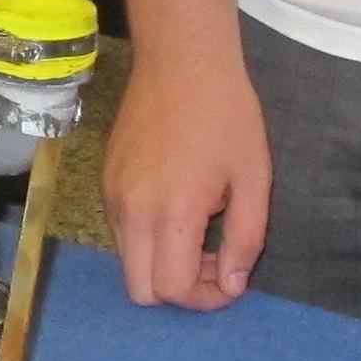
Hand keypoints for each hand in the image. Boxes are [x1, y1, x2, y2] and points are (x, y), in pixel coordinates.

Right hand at [103, 44, 267, 309]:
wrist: (180, 62)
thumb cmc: (227, 116)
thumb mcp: (255, 178)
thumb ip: (246, 239)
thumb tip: (232, 285)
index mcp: (172, 212)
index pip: (173, 289)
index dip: (205, 298)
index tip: (230, 277)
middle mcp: (132, 212)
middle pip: (140, 291)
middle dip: (178, 290)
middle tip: (212, 261)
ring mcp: (113, 196)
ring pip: (127, 263)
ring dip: (162, 264)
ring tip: (197, 230)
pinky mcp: (105, 181)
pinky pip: (122, 232)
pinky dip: (148, 238)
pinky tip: (175, 205)